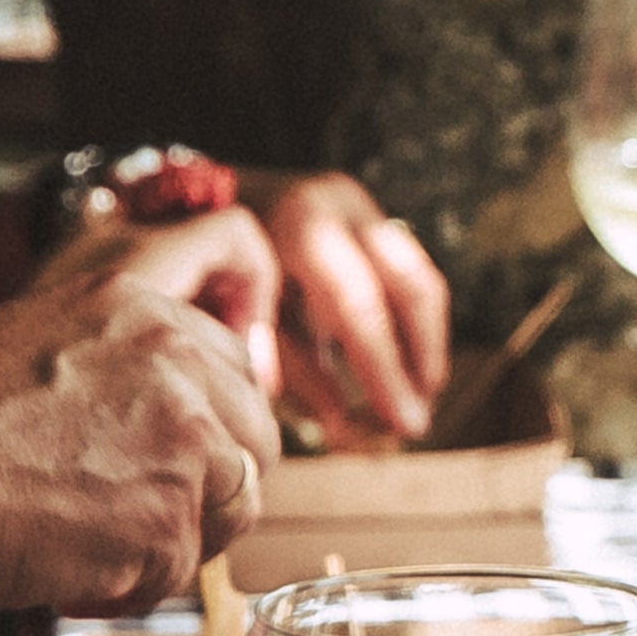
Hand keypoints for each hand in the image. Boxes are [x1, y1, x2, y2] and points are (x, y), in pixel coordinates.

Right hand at [0, 217, 274, 616]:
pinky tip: (60, 572)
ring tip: (81, 549)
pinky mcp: (172, 519)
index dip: (207, 429)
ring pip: (230, 511)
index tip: (173, 462)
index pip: (229, 370)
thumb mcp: (30, 352)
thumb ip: (110, 376)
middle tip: (135, 520)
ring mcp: (185, 440)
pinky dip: (125, 589)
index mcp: (140, 310)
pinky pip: (177, 574)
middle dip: (210, 490)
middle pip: (255, 441)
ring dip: (168, 543)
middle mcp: (178, 364)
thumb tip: (144, 430)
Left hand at [248, 170, 455, 450]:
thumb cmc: (221, 273)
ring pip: (421, 278)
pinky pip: (414, 276)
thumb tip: (343, 430)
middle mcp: (341, 205)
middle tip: (420, 417)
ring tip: (424, 397)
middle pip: (407, 284)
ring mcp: (364, 207)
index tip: (401, 422)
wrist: (208, 206)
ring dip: (427, 343)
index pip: (358, 303)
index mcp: (301, 226)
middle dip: (420, 356)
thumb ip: (295, 367)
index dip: (384, 368)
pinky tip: (416, 369)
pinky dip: (418, 326)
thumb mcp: (250, 315)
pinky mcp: (374, 219)